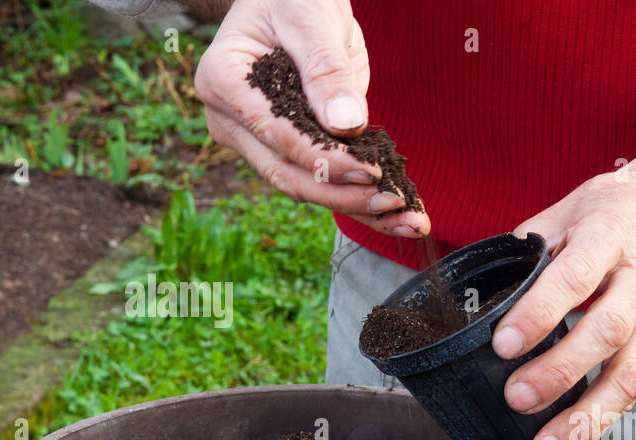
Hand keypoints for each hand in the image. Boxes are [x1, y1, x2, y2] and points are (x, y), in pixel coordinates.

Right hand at [194, 0, 429, 235]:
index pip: (276, 134)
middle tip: (396, 202)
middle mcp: (231, 120)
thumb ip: (326, 69)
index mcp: (224, 80)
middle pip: (288, 174)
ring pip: (306, 189)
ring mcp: (256, 142)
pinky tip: (403, 217)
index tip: (371, 170)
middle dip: (344, 195)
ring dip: (359, 208)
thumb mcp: (312, 18)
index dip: (324, 159)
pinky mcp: (287, 152)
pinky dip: (362, 201)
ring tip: (411, 221)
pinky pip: (323, 184)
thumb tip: (347, 124)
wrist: (295, 2)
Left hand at [497, 167, 635, 439]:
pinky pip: (634, 388)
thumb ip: (528, 249)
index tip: (503, 344)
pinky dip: (601, 419)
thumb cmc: (617, 211)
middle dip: (559, 371)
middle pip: (606, 332)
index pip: (575, 277)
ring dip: (586, 417)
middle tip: (516, 397)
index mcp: (612, 236)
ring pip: (629, 375)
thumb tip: (480, 293)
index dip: (539, 312)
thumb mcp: (569, 210)